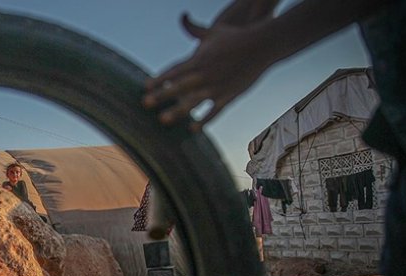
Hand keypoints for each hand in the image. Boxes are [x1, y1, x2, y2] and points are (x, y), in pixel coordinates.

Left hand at [143, 13, 274, 130]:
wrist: (262, 45)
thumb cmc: (236, 37)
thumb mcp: (213, 31)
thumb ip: (194, 29)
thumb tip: (182, 16)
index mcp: (198, 60)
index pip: (174, 71)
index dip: (159, 79)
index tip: (145, 86)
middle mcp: (205, 74)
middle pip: (178, 86)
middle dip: (161, 95)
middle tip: (144, 103)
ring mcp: (217, 86)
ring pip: (193, 101)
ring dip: (177, 111)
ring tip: (162, 120)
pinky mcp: (229, 95)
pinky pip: (214, 111)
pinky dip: (203, 120)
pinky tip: (192, 129)